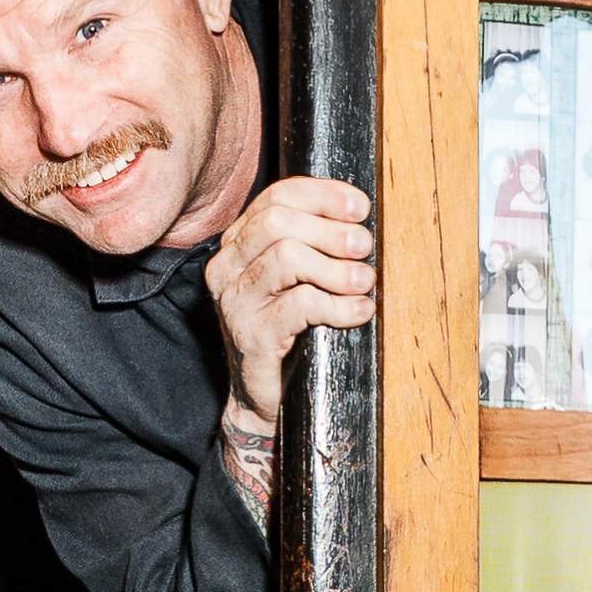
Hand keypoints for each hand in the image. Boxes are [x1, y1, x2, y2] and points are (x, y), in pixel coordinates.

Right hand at [202, 173, 375, 424]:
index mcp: (238, 245)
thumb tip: (357, 215)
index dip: (323, 196)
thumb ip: (311, 242)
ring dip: (337, 268)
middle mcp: (227, 268)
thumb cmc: (290, 329)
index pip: (276, 197)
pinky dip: (339, 305)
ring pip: (287, 256)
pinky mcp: (251, 335)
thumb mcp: (296, 277)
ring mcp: (235, 302)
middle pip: (278, 221)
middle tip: (364, 248)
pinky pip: (301, 303)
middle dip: (331, 230)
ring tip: (363, 283)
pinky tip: (359, 311)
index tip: (360, 208)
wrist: (264, 396)